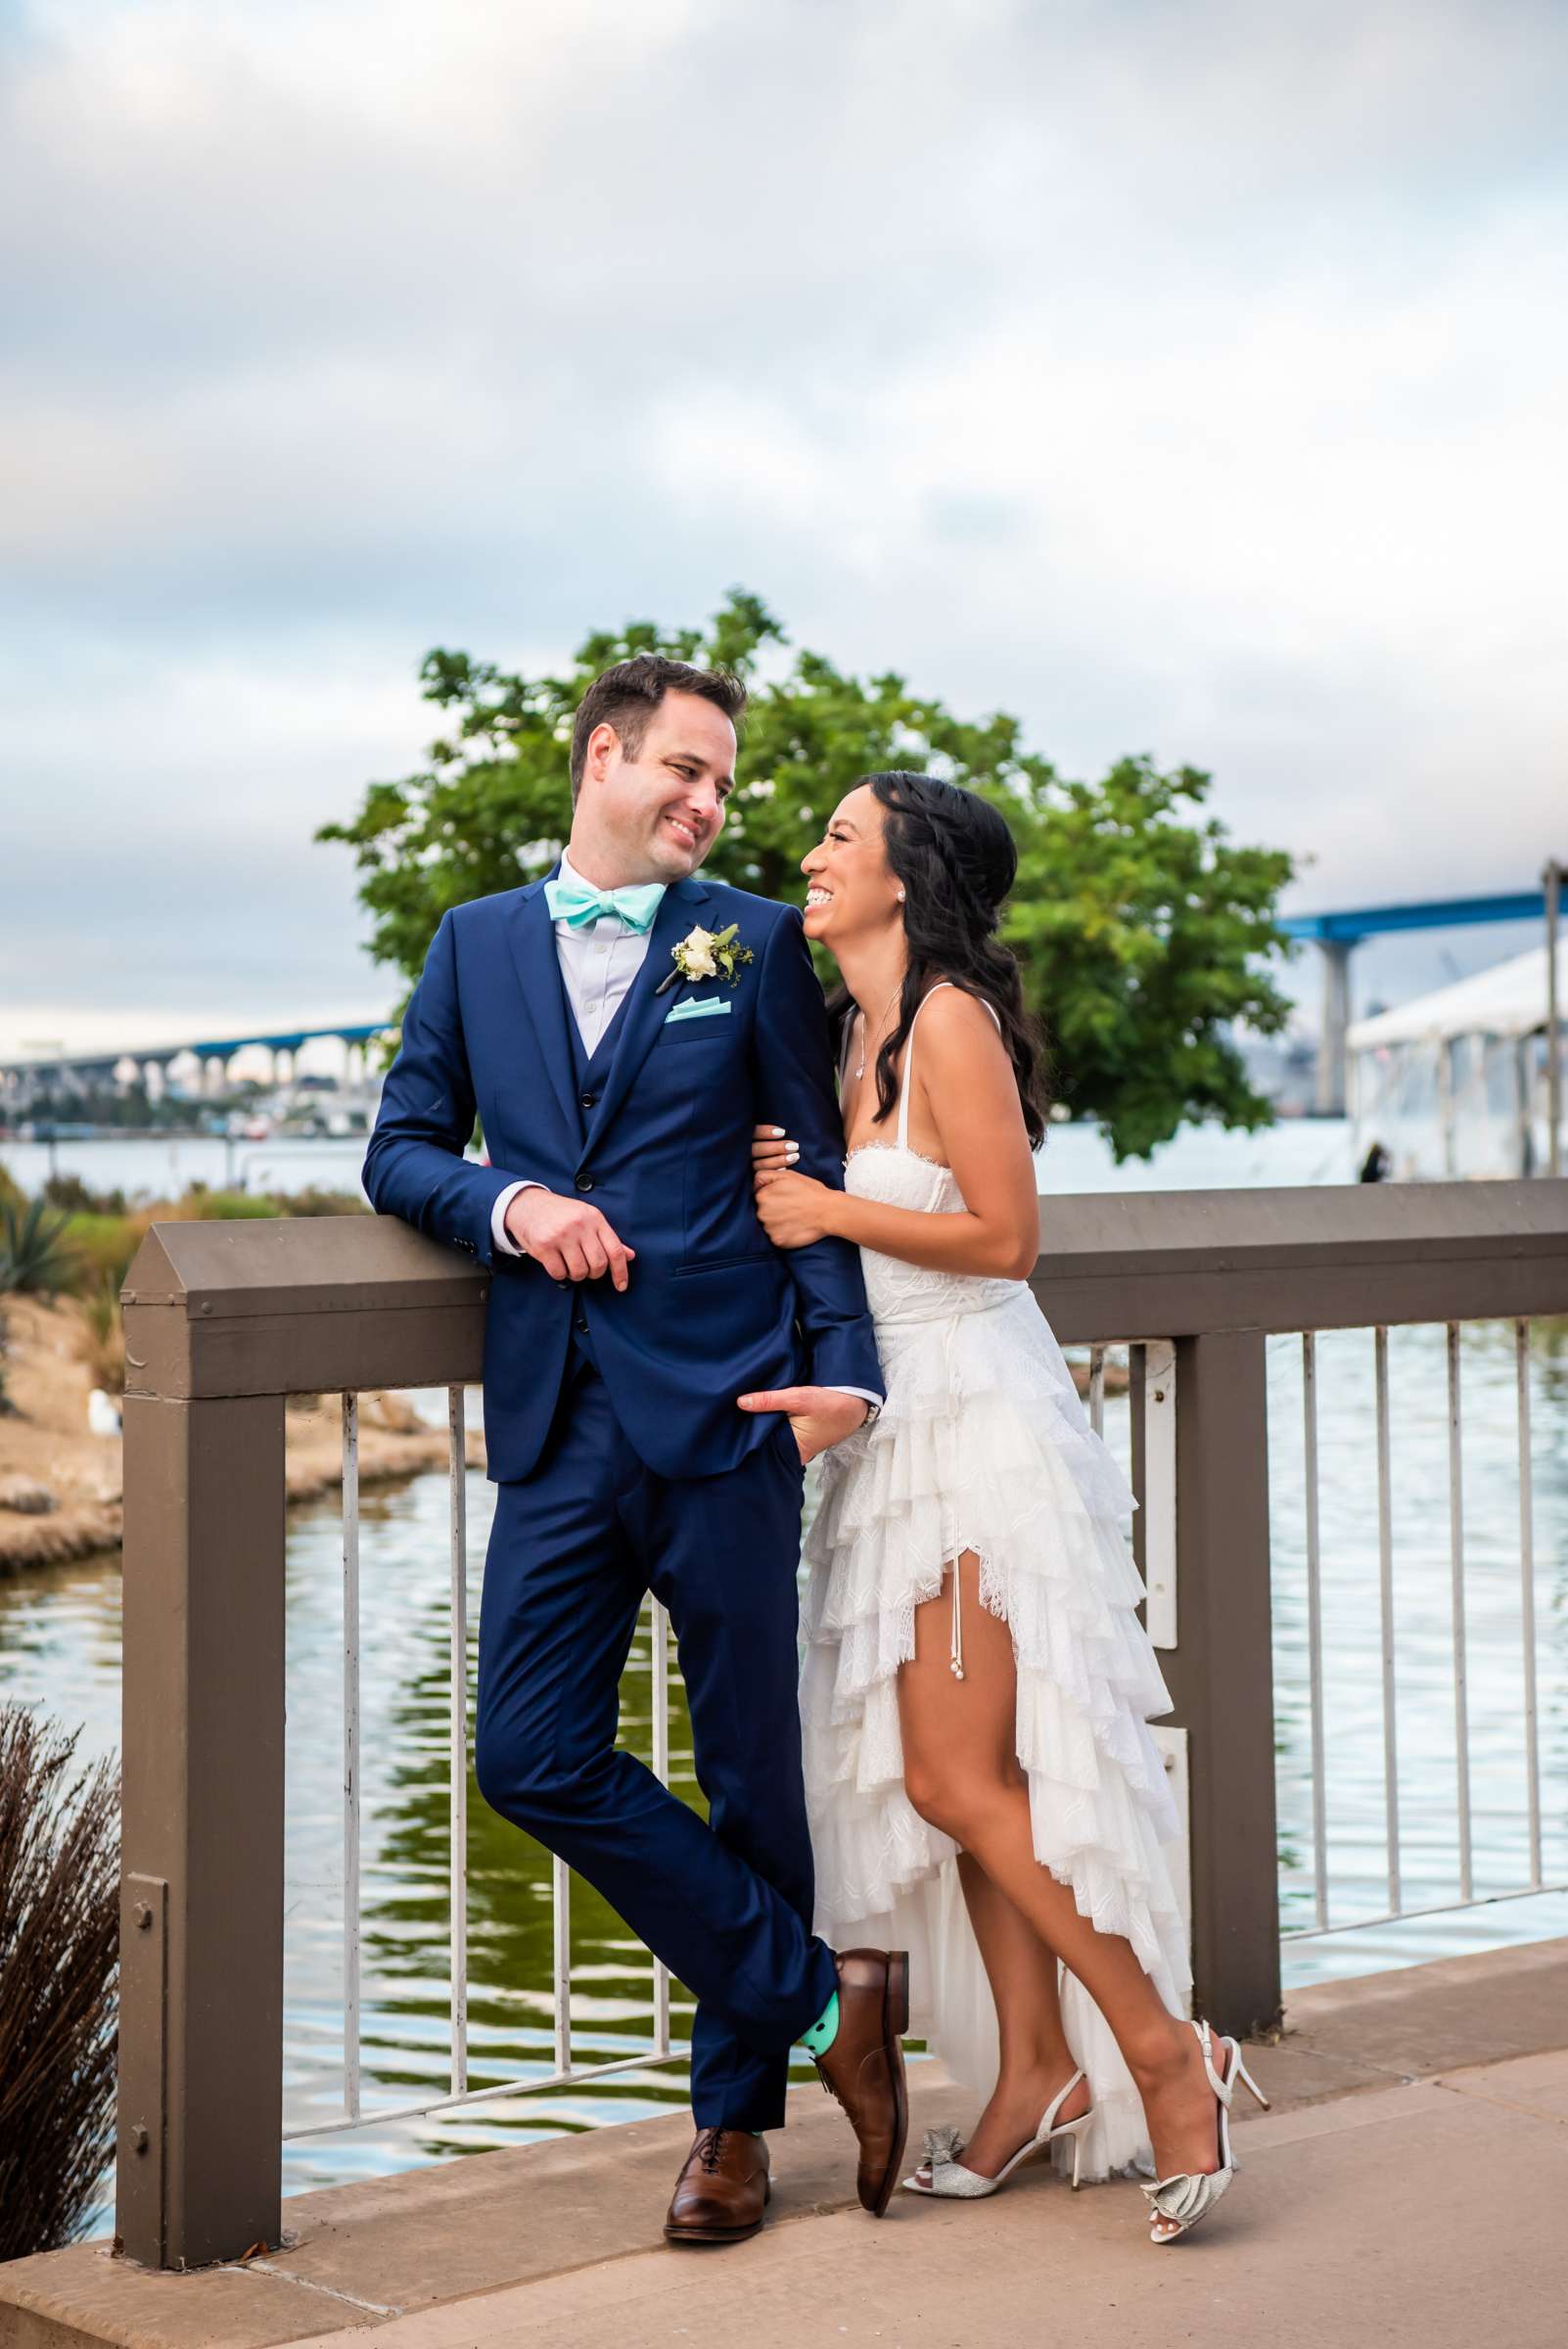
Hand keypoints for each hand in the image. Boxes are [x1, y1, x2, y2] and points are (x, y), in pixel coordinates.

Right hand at [503, 1188, 634, 1288]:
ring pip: (579, 1271)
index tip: (621, 1286)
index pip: (615, 1250)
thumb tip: (630, 1256)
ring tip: (570, 1264)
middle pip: (598, 1264)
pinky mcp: (544, 1246)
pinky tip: (556, 1263)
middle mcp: (579, 1225)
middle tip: (587, 1268)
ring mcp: (561, 1235)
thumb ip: (607, 1238)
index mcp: (594, 1218)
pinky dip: (560, 1274)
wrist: (528, 1205)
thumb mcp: (587, 1218)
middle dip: (594, 1273)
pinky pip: (559, 1273)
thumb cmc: (561, 1214)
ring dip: (576, 1275)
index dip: (621, 1272)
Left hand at [736, 1385, 869, 1464]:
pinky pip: (782, 1431)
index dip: (747, 1435)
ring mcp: (799, 1446)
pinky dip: (774, 1422)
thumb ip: (769, 1400)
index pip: (762, 1446)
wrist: (856, 1404)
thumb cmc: (830, 1403)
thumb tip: (741, 1402)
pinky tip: (764, 1412)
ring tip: (744, 1413)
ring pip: (774, 1436)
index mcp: (794, 1451)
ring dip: (765, 1424)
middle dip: (754, 1429)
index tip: (730, 1425)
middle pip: (766, 1442)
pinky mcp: (801, 1437)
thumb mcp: (798, 1397)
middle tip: (733, 1417)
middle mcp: (795, 1453)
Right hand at [751, 1122, 798, 1181]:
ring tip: (795, 1156)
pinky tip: (785, 1170)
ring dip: (778, 1161)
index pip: (752, 1133)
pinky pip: (760, 1178)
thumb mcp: (769, 1135)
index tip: (783, 1132)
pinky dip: (774, 1173)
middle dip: (776, 1148)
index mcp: (745, 1138)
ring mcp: (745, 1167)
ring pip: (758, 1165)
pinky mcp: (750, 1179)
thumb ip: (772, 1131)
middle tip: (794, 1146)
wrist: (768, 1170)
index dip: (765, 1132)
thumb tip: (782, 1129)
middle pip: (755, 1149)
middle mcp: (742, 1153)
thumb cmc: (774, 1145)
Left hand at [753, 1166, 835, 1248]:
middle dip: (774, 1210)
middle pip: (762, 1212)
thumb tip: (754, 1184)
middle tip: (792, 1208)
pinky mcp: (777, 1241)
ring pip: (769, 1225)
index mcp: (762, 1196)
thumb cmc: (810, 1191)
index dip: (773, 1196)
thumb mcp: (787, 1175)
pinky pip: (776, 1237)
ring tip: (795, 1218)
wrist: (829, 1211)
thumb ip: (765, 1176)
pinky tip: (795, 1227)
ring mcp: (769, 1228)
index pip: (759, 1197)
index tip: (786, 1198)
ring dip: (778, 1223)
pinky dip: (784, 1234)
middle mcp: (761, 1213)